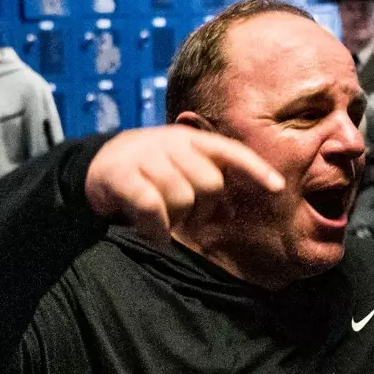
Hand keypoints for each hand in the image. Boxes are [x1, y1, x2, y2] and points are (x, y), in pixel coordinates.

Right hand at [84, 126, 284, 243]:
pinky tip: (154, 233)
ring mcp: (145, 157)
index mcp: (191, 140)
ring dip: (176, 219)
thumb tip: (242, 204)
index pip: (231, 152)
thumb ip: (211, 175)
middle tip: (186, 216)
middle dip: (203, 208)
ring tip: (164, 220)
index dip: (255, 170)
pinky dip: (156, 228)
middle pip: (210, 184)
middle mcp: (171, 144)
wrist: (97, 166)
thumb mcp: (182, 164)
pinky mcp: (121, 176)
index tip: (277, 188)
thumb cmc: (151, 172)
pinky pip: (152, 208)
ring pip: (181, 198)